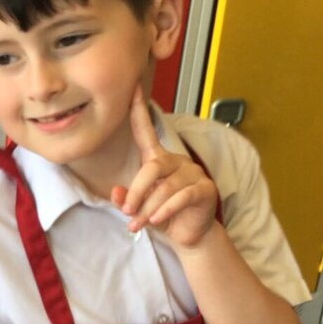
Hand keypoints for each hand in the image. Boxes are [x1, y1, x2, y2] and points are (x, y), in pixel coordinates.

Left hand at [112, 87, 218, 249]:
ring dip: (149, 208)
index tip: (132, 88)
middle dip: (137, 191)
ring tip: (138, 225)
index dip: (139, 110)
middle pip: (153, 167)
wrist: (189, 236)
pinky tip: (157, 221)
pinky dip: (167, 209)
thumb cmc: (163, 216)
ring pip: (166, 187)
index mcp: (158, 159)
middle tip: (127, 212)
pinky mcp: (205, 189)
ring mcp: (193, 173)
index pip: (146, 130)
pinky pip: (183, 196)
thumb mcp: (139, 209)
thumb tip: (116, 193)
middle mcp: (177, 161)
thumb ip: (127, 199)